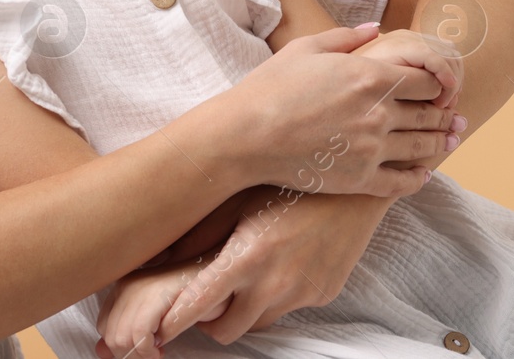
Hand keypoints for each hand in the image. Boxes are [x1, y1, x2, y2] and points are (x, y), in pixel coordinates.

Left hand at [94, 259, 228, 358]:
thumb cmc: (192, 297)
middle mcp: (127, 284)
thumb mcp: (154, 318)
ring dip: (141, 356)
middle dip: (131, 355)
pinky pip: (139, 336)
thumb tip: (101, 351)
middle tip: (154, 355)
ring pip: (121, 339)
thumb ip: (127, 332)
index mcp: (123, 286)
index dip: (122, 347)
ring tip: (159, 353)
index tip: (146, 350)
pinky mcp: (155, 296)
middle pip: (111, 336)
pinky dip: (148, 351)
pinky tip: (162, 349)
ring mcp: (139, 288)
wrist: (221, 276)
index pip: (105, 328)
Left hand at [153, 186, 389, 347]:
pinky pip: (290, 307)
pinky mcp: (324, 294)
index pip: (199, 305)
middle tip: (207, 303)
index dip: (175, 322)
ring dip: (247, 309)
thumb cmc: (291, 183)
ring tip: (246, 278)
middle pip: (228, 330)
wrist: (354, 185)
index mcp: (248, 257)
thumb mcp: (240, 201)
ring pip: (260, 321)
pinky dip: (279, 295)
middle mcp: (275, 282)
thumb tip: (161, 256)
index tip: (159, 329)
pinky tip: (283, 263)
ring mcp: (302, 292)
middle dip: (212, 322)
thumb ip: (201, 235)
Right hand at [221, 25, 460, 197]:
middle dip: (447, 114)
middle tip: (458, 118)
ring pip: (421, 147)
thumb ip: (347, 37)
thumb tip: (377, 28)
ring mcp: (371, 148)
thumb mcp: (307, 49)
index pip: (425, 80)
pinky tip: (424, 175)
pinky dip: (418, 178)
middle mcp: (378, 112)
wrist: (245, 136)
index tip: (441, 87)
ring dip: (441, 144)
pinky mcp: (359, 179)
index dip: (438, 83)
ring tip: (451, 142)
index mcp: (370, 76)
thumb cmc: (271, 87)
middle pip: (429, 114)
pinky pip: (400, 181)